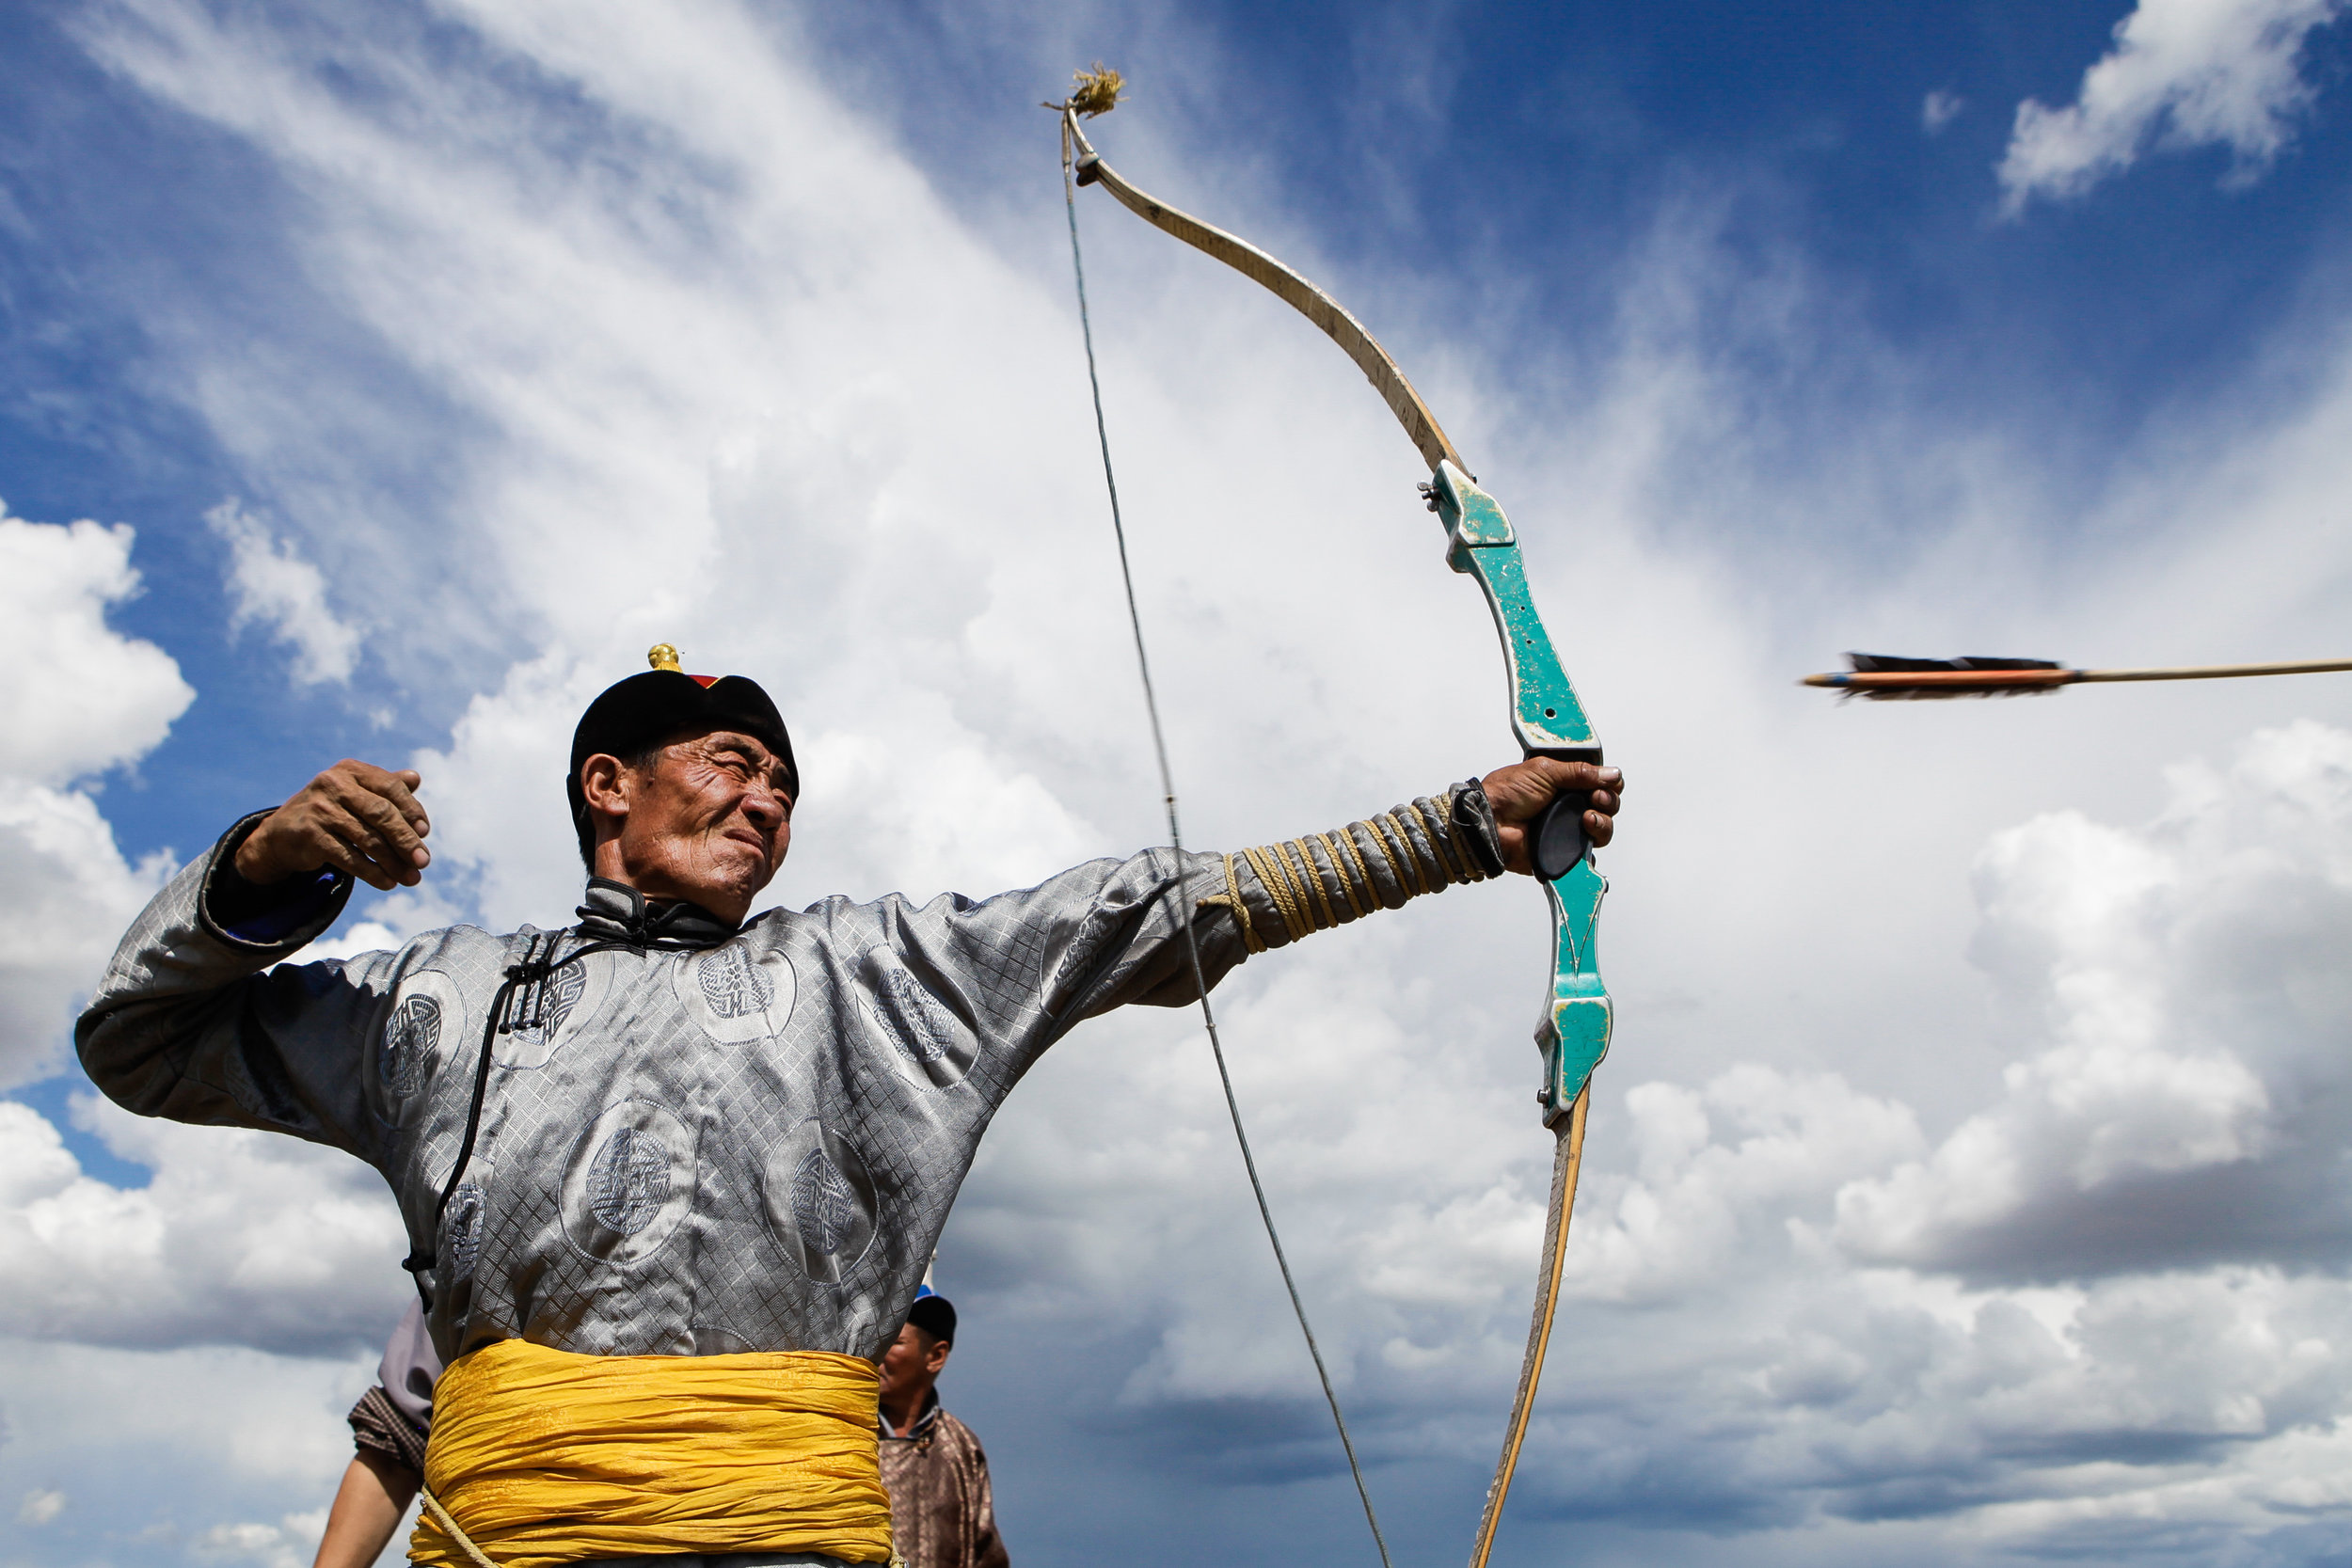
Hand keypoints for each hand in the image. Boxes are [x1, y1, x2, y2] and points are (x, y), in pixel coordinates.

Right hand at [234, 760, 431, 891]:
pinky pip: (350, 858)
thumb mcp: (355, 792)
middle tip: (424, 861)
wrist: (283, 833)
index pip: (390, 787)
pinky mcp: (311, 836)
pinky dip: (372, 872)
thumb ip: (384, 786)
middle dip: (406, 840)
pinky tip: (388, 883)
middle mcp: (334, 785)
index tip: (424, 832)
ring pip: (368, 840)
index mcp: (350, 770)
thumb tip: (415, 779)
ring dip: (394, 863)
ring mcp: (321, 810)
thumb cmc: (331, 810)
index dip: (411, 810)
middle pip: (381, 814)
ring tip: (412, 878)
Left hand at [1480, 758, 1622, 874]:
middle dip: (1609, 802)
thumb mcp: (1544, 771)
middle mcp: (1570, 807)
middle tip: (1596, 799)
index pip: (1601, 784)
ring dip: (1603, 823)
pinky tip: (1583, 839)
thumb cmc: (1508, 793)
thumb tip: (1612, 774)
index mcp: (1566, 784)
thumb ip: (1579, 771)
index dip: (1609, 784)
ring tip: (1588, 819)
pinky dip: (1590, 851)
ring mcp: (1568, 830)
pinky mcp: (1563, 852)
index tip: (1605, 784)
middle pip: (1608, 806)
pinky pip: (1587, 856)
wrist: (1491, 821)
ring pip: (1603, 830)